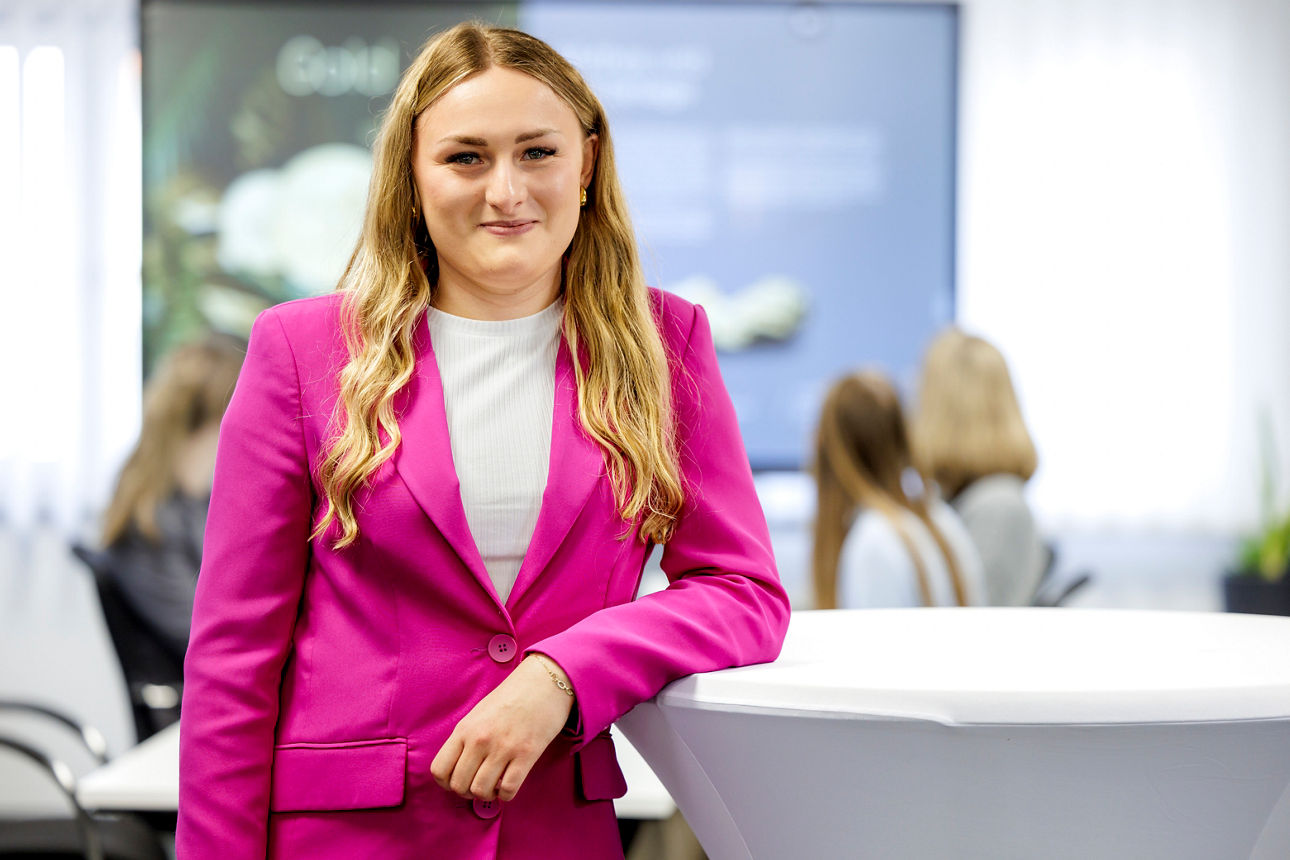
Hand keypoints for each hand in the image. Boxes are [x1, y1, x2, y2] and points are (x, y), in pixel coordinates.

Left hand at [430, 654, 573, 802]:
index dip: (447, 783)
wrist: (543, 683)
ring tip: (494, 785)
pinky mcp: (526, 755)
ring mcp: (503, 748)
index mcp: (464, 729)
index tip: (459, 780)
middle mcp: (480, 740)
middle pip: (459, 785)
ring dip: (487, 795)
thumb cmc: (511, 698)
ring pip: (481, 791)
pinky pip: (508, 790)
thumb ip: (466, 739)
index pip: (439, 770)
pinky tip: (509, 782)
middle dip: (467, 792)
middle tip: (478, 784)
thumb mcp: (478, 714)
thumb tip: (460, 769)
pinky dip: (506, 794)